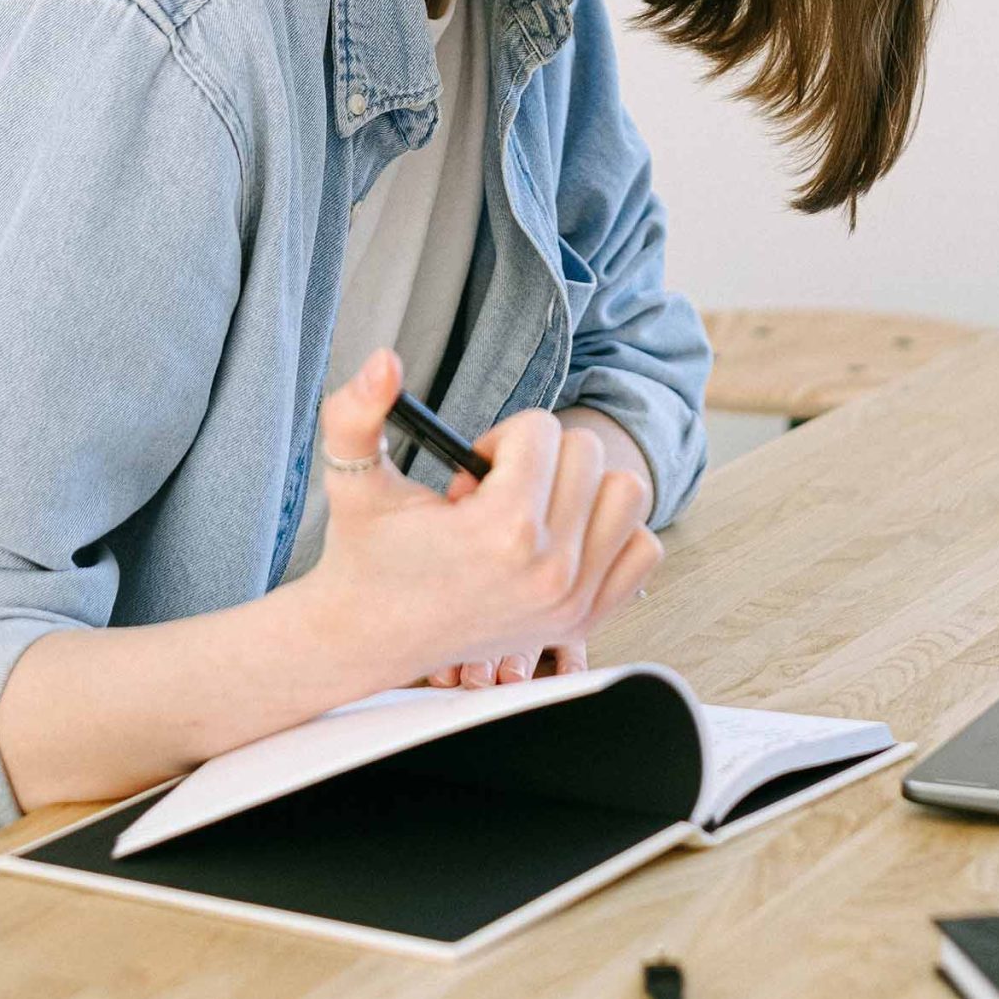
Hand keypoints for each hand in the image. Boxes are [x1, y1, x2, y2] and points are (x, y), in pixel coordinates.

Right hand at [309, 350, 660, 690]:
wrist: (370, 637)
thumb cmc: (366, 553)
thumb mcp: (354, 479)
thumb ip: (357, 413)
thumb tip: (384, 361)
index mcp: (503, 530)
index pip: (542, 430)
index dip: (501, 439)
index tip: (473, 475)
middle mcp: (550, 570)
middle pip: (587, 453)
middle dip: (540, 459)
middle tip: (495, 495)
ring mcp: (575, 601)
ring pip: (627, 494)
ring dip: (583, 488)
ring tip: (531, 512)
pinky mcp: (588, 621)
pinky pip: (643, 548)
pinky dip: (612, 533)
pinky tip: (561, 539)